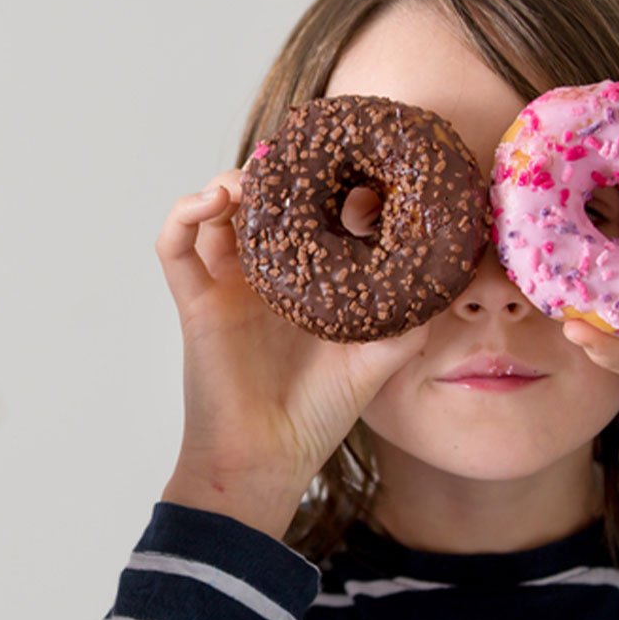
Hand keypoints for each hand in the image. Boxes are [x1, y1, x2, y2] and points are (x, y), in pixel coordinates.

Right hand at [158, 170, 427, 537]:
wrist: (267, 462)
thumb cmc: (316, 417)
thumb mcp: (377, 360)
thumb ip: (407, 321)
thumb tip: (445, 280)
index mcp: (300, 282)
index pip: (305, 214)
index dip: (322, 183)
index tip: (353, 164)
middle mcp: (260, 276)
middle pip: (257, 200)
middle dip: (275, 171)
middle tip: (303, 156)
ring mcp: (224, 285)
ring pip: (212, 210)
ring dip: (229, 181)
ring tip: (255, 176)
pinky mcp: (195, 302)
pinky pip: (173, 246)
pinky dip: (184, 214)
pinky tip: (214, 201)